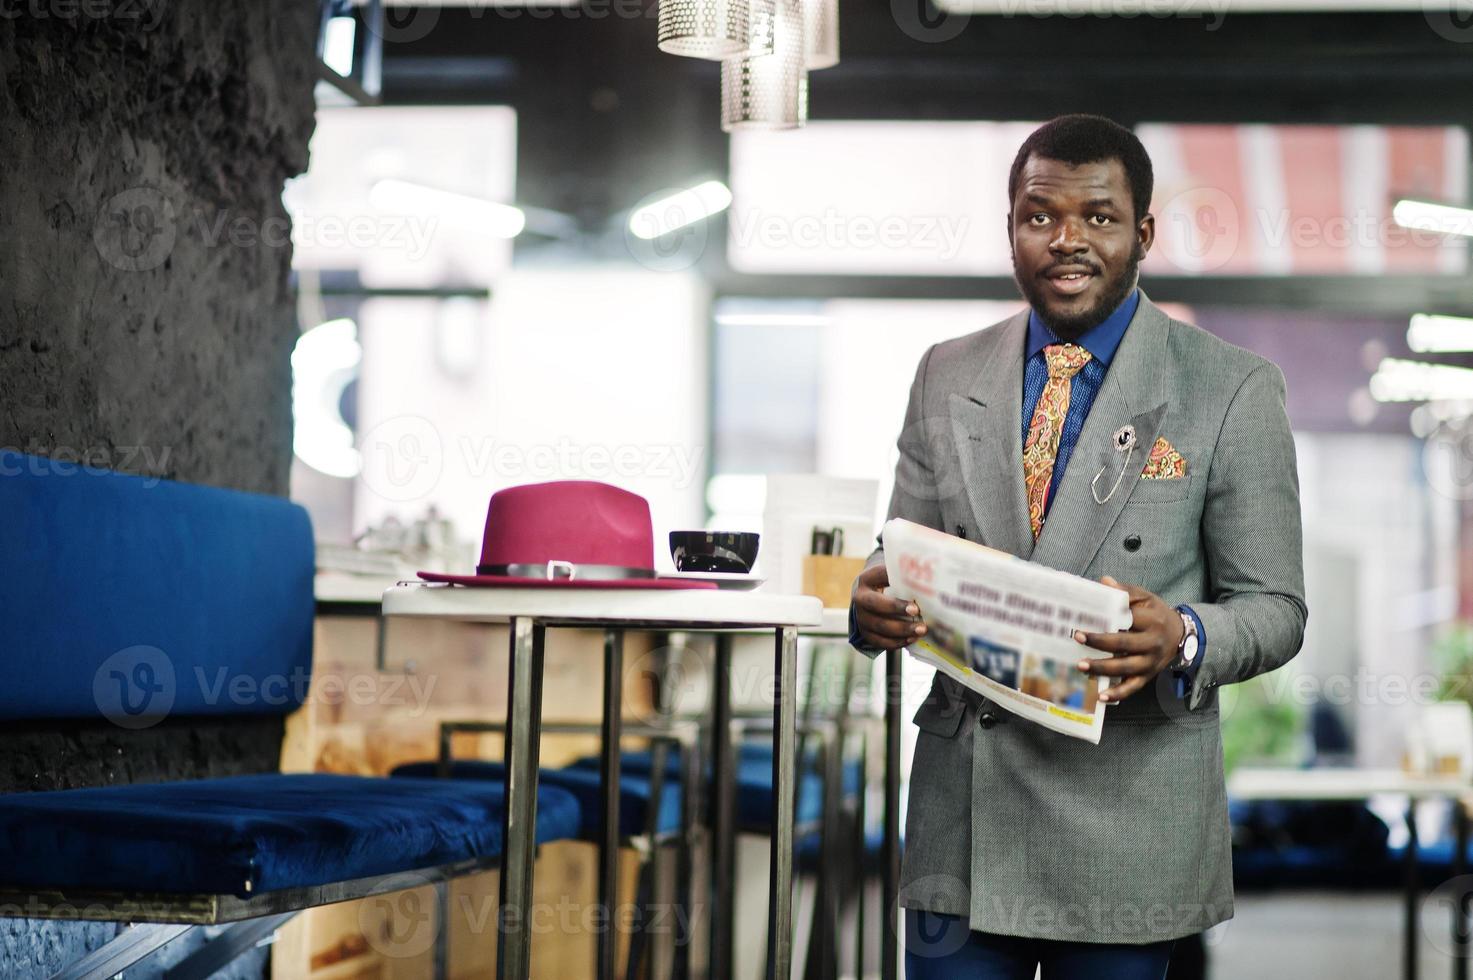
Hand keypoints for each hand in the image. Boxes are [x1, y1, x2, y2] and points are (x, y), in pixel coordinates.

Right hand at [852, 563, 926, 650]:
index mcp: (867, 579)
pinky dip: (897, 642)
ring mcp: (861, 617)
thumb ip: (906, 575)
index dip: (896, 581)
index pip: (880, 577)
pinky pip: (880, 641)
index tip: (914, 590)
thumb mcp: (892, 576)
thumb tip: (932, 578)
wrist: (869, 600)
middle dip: (896, 608)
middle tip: (917, 612)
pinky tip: (911, 639)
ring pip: (879, 626)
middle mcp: (860, 598)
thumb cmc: (888, 586)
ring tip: (920, 630)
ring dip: (902, 630)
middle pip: (875, 604)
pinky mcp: (866, 633)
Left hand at [1073, 576, 1183, 703]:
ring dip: (1103, 668)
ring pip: (1126, 668)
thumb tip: (1104, 582)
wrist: (1180, 636)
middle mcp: (1152, 643)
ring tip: (1081, 666)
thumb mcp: (1145, 598)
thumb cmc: (1156, 614)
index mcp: (1151, 621)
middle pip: (1124, 644)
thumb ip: (1125, 591)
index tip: (1089, 617)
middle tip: (1077, 638)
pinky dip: (1117, 693)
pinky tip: (1101, 696)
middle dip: (1100, 642)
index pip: (1129, 620)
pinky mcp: (1148, 676)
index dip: (1109, 619)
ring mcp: (1150, 662)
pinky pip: (1132, 687)